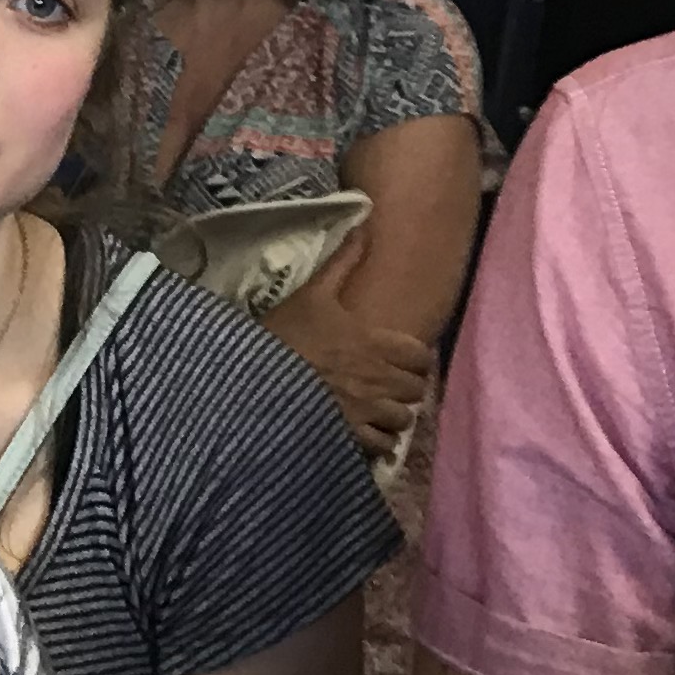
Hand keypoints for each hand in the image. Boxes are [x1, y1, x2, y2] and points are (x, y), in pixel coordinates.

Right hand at [263, 251, 434, 450]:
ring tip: (378, 411)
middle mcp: (378, 378)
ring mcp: (366, 411)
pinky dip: (379, 443)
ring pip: (403, 420)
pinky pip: (384, 447)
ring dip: (394, 415)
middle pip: (416, 390)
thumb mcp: (312, 294)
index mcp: (373, 342)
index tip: (403, 359)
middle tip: (389, 384)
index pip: (421, 355)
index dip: (415, 358)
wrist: (253, 379)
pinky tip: (364, 433)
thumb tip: (364, 227)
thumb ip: (342, 263)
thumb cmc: (284, 335)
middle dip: (405, 387)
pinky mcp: (350, 438)